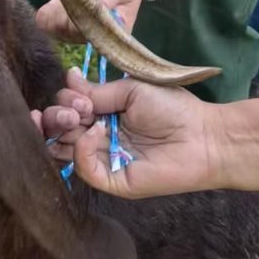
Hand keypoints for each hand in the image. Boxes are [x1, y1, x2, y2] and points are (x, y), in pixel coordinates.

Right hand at [34, 68, 219, 198]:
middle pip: (59, 130)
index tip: (78, 90)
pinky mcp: (113, 180)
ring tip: (75, 117)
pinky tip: (94, 132)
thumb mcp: (131, 90)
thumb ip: (98, 91)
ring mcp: (104, 160)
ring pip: (64, 151)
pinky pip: (85, 171)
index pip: (68, 109)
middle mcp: (98, 137)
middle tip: (74, 109)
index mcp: (103, 114)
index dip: (66, 99)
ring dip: (61, 131)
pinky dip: (81, 150)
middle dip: (56, 115)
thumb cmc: (172, 108)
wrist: (202, 136)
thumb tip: (69, 78)